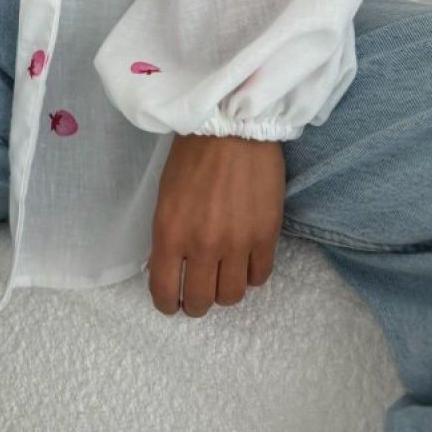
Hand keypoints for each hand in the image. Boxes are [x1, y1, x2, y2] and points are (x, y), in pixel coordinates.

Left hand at [145, 133, 284, 317]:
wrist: (231, 127)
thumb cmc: (191, 154)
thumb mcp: (165, 196)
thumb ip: (166, 235)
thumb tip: (166, 267)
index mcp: (170, 232)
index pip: (165, 290)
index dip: (167, 304)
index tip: (171, 303)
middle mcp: (203, 245)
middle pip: (201, 301)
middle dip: (195, 303)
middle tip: (196, 295)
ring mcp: (237, 243)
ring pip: (232, 295)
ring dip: (224, 291)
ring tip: (222, 277)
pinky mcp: (266, 236)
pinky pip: (260, 277)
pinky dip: (250, 275)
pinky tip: (244, 261)